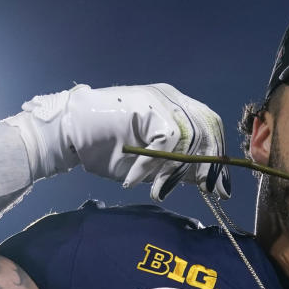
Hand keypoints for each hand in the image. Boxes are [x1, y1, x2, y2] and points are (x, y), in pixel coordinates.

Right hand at [8, 83, 229, 200]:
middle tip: (207, 191)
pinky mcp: (147, 106)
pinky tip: (134, 178)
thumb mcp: (150, 163)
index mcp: (176, 106)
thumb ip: (177, 165)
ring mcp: (160, 99)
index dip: (218, 157)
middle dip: (210, 164)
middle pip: (208, 129)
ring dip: (173, 171)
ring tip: (157, 190)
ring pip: (189, 137)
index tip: (220, 187)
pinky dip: (150, 165)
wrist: (68, 134)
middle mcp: (172, 97)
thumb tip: (204, 180)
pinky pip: (165, 141)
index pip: (210, 128)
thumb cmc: (105, 148)